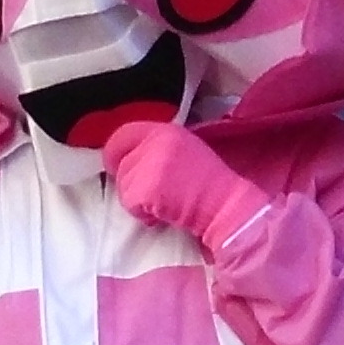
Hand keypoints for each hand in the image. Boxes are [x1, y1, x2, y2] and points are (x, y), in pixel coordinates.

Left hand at [101, 118, 267, 250]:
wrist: (226, 207)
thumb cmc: (208, 187)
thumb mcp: (184, 152)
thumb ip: (156, 149)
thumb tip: (127, 158)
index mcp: (167, 130)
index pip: (122, 134)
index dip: (117, 153)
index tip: (119, 168)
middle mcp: (157, 140)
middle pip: (117, 160)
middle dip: (128, 180)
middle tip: (151, 193)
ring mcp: (152, 163)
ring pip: (122, 185)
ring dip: (136, 199)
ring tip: (163, 203)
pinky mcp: (149, 188)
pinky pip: (130, 204)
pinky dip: (143, 214)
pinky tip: (164, 214)